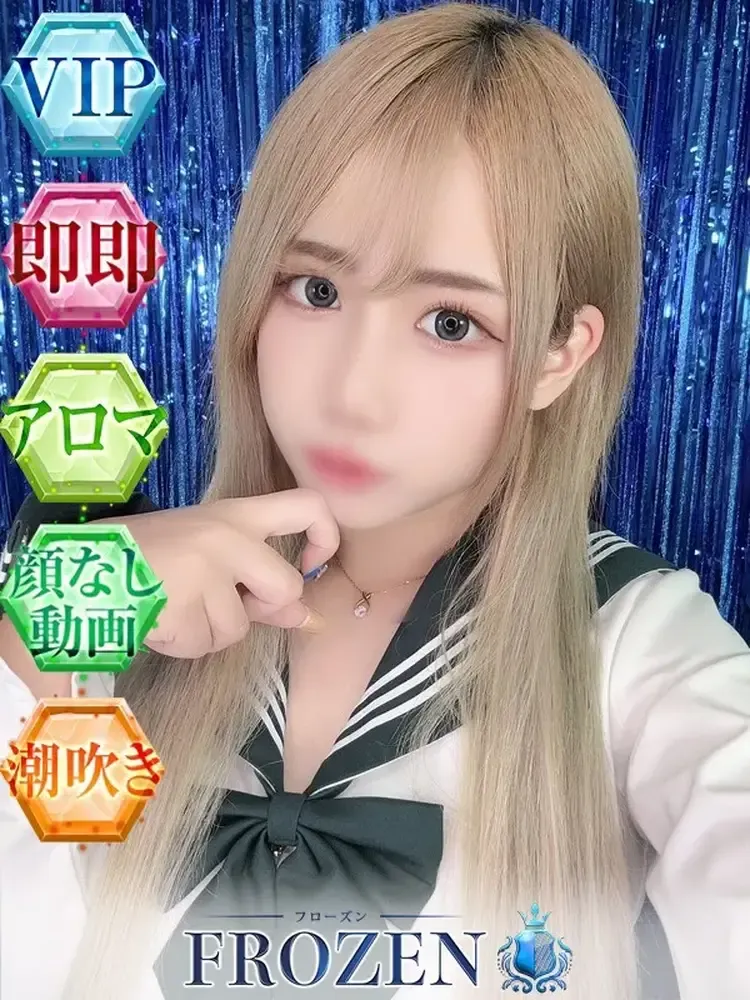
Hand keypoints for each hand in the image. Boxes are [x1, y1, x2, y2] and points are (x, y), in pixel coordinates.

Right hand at [104, 488, 339, 658]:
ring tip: (172, 604)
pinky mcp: (182, 606)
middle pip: (285, 586)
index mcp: (235, 514)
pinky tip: (158, 618)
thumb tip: (309, 618)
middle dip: (262, 608)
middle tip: (223, 602)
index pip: (308, 505)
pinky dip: (184, 643)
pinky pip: (204, 643)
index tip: (310, 564)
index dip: (326, 537)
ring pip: (239, 627)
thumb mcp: (206, 554)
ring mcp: (204, 571)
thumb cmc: (146, 555)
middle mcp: (226, 537)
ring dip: (210, 630)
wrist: (81, 567)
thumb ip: (257, 581)